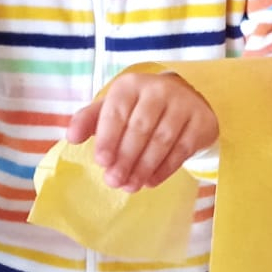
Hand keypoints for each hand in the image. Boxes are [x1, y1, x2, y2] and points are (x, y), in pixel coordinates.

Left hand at [66, 72, 219, 192]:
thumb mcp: (112, 108)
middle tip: (114, 181)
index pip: (117, 112)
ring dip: (144, 167)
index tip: (102, 161)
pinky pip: (182, 150)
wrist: (185, 99)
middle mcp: (158, 90)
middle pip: (140, 128)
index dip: (108, 138)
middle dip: (126, 158)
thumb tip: (71, 137)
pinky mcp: (201, 122)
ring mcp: (183, 105)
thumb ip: (89, 120)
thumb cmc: (139, 107)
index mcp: (131, 85)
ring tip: (130, 186)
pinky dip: (165, 169)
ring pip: (162, 141)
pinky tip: (151, 181)